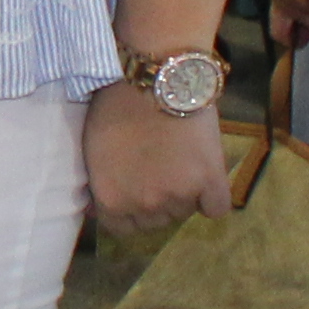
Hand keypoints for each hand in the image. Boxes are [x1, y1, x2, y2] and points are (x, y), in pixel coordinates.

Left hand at [83, 82, 233, 235]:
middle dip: (155, 202)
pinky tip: (206, 180)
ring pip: (184, 212)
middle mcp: (144, 207)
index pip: (121, 228)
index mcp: (111, 201)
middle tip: (159, 170)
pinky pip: (216, 208)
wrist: (155, 79)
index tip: (135, 191)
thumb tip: (98, 208)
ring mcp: (178, 197)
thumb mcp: (92, 150)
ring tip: (180, 161)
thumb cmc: (116, 107)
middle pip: (155, 222)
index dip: (129, 209)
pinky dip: (212, 198)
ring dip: (183, 195)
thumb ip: (99, 184)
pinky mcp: (209, 183)